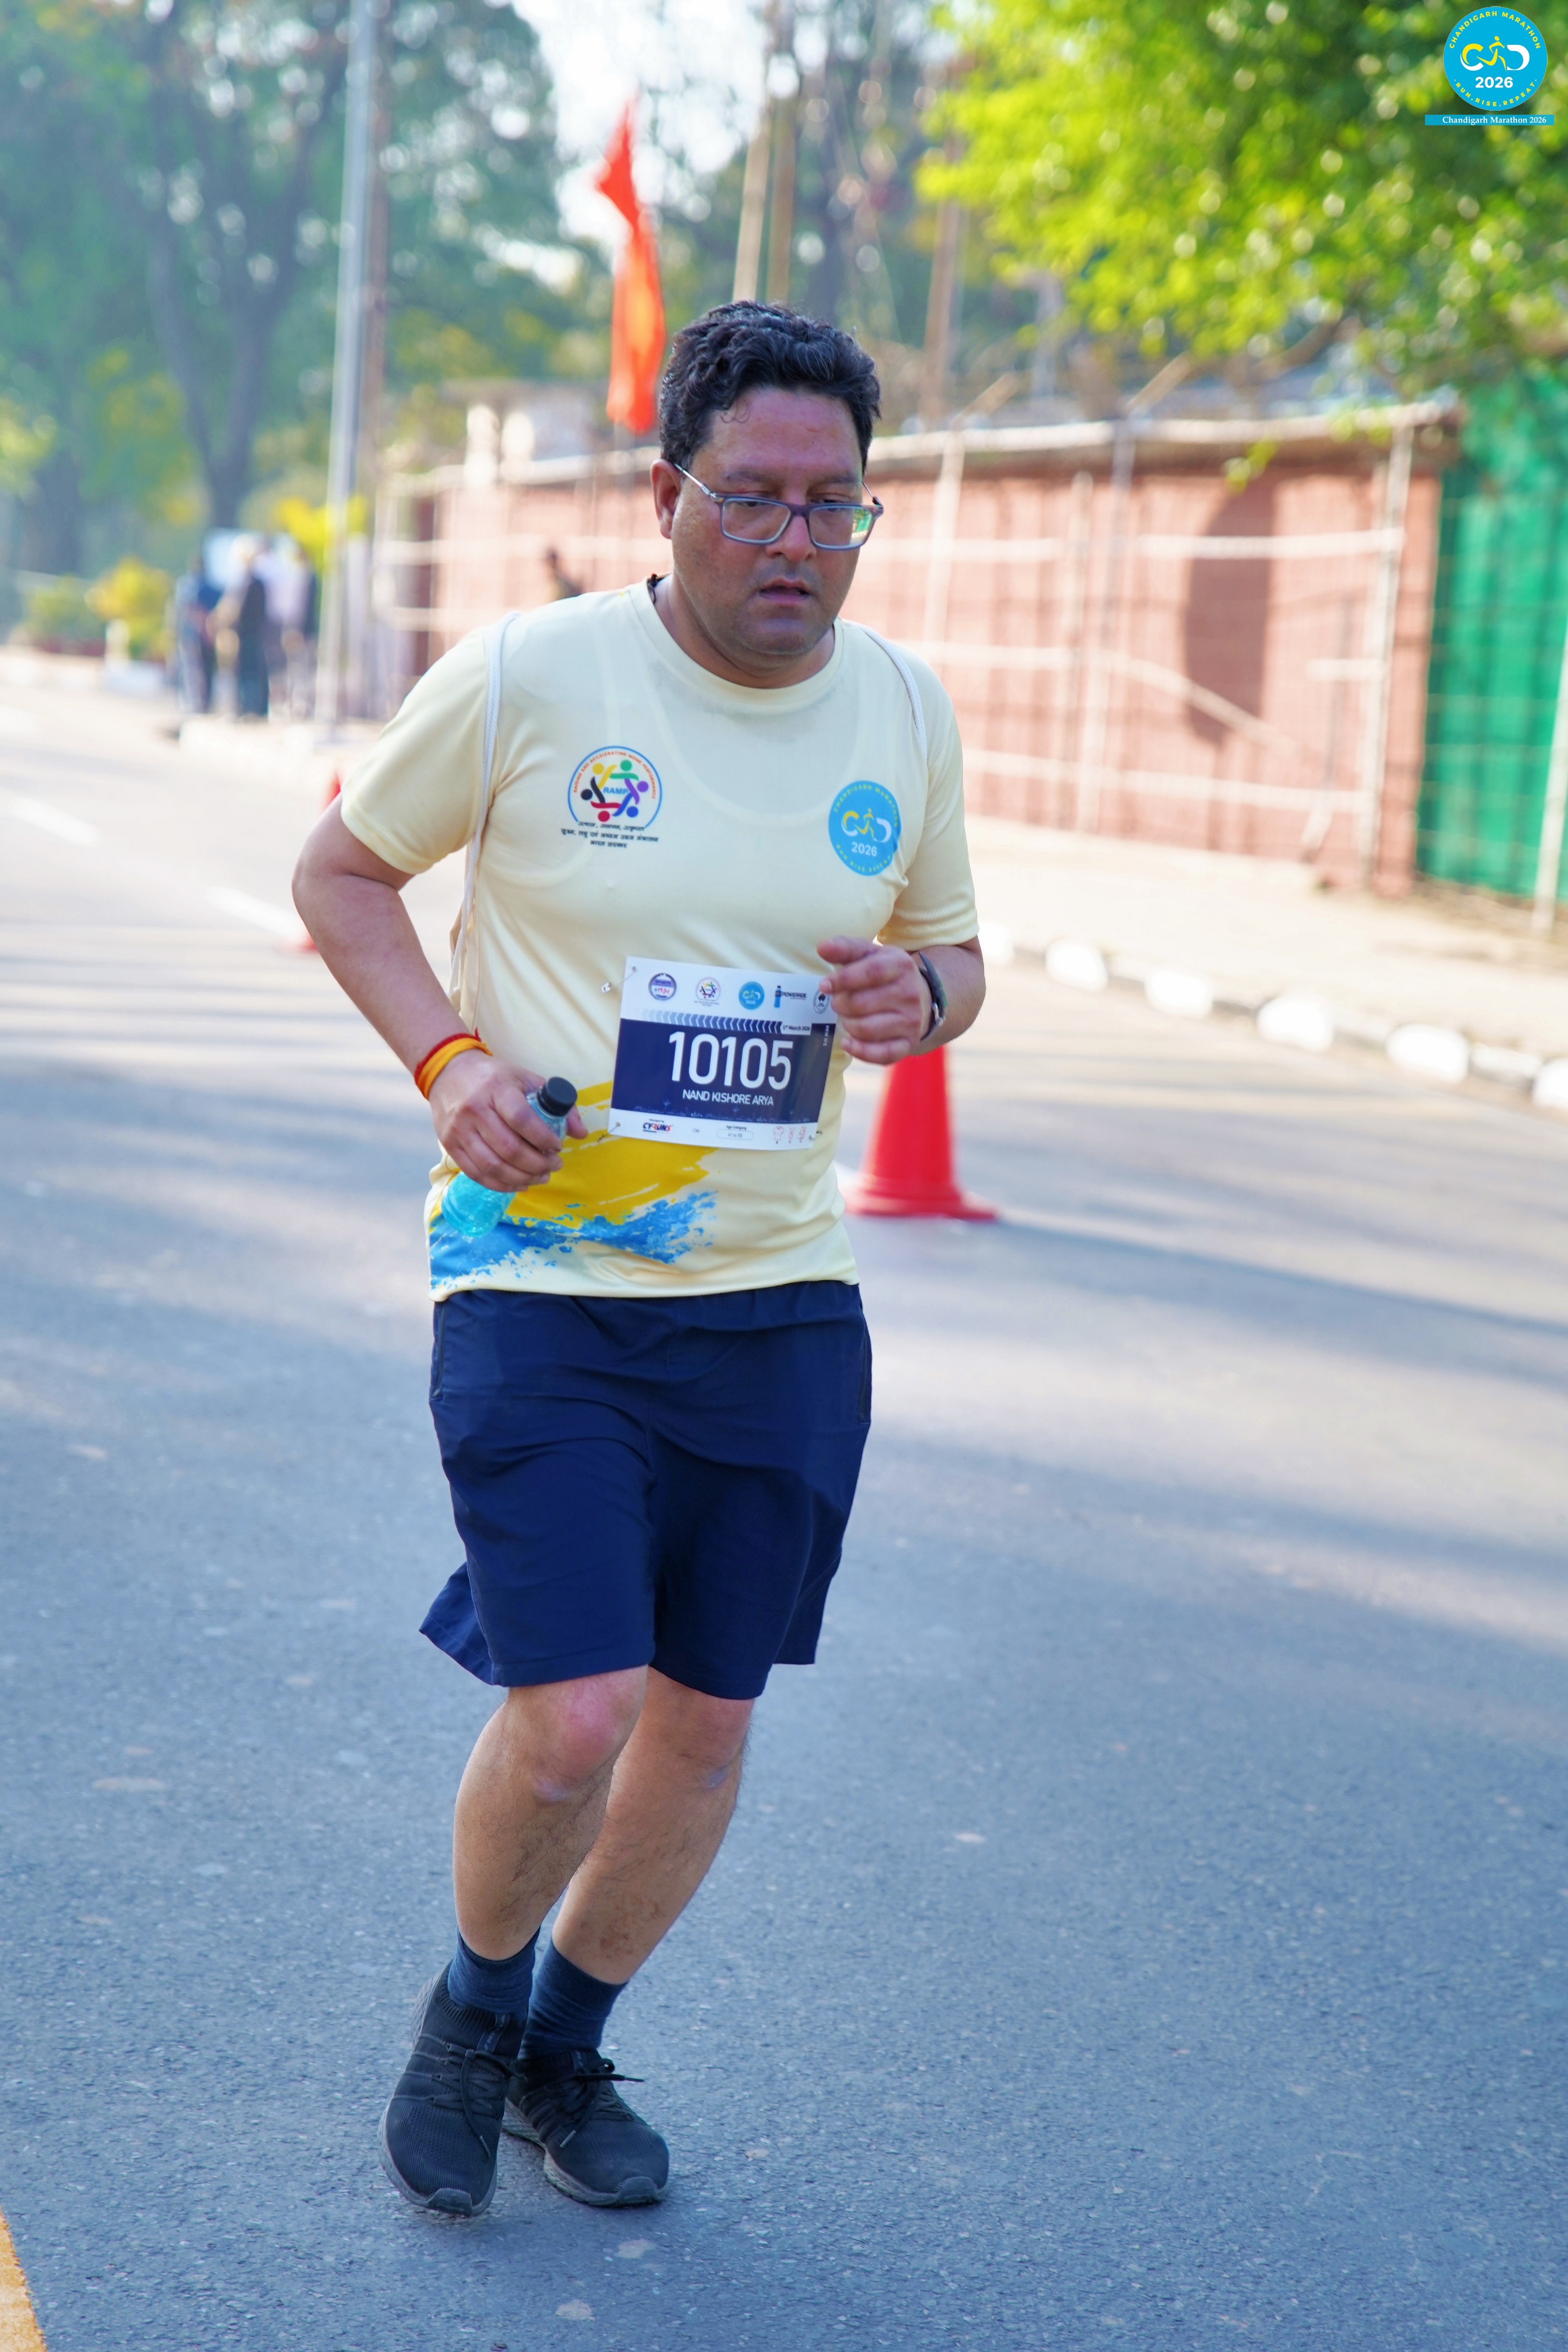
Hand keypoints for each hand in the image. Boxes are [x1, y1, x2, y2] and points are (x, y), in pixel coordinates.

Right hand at [428, 1052, 587, 1190]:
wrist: (449, 1073)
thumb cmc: (494, 1078)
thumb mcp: (526, 1079)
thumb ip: (557, 1104)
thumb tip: (580, 1133)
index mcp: (497, 1089)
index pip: (522, 1119)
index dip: (544, 1138)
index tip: (557, 1147)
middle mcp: (475, 1109)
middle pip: (509, 1149)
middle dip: (537, 1164)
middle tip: (554, 1166)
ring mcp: (459, 1129)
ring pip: (493, 1166)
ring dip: (522, 1178)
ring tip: (540, 1177)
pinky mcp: (450, 1144)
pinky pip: (476, 1173)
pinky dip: (500, 1184)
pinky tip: (518, 1183)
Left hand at [816, 935, 927, 1064]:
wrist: (921, 997)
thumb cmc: (886, 974)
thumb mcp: (870, 954)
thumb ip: (846, 948)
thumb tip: (822, 947)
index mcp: (901, 965)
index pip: (870, 972)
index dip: (843, 980)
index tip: (824, 985)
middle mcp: (910, 993)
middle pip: (861, 1004)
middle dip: (840, 1004)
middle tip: (837, 1002)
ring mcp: (911, 1021)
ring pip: (866, 1029)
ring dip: (847, 1024)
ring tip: (847, 1017)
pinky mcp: (908, 1043)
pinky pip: (881, 1054)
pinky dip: (859, 1050)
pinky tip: (848, 1042)